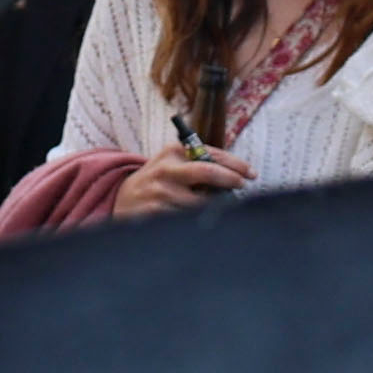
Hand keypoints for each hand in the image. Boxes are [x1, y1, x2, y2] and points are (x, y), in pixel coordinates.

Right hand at [110, 141, 252, 219]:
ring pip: (201, 202)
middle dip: (230, 180)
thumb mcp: (173, 163)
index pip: (211, 155)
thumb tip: (236, 174)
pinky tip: (197, 220)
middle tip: (242, 187)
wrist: (122, 197)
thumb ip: (200, 162)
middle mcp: (166, 169)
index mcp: (173, 152)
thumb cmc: (159, 179)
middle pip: (206, 172)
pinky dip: (197, 220)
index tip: (250, 174)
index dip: (235, 165)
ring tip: (216, 208)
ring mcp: (160, 192)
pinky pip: (187, 219)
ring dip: (214, 206)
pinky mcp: (155, 212)